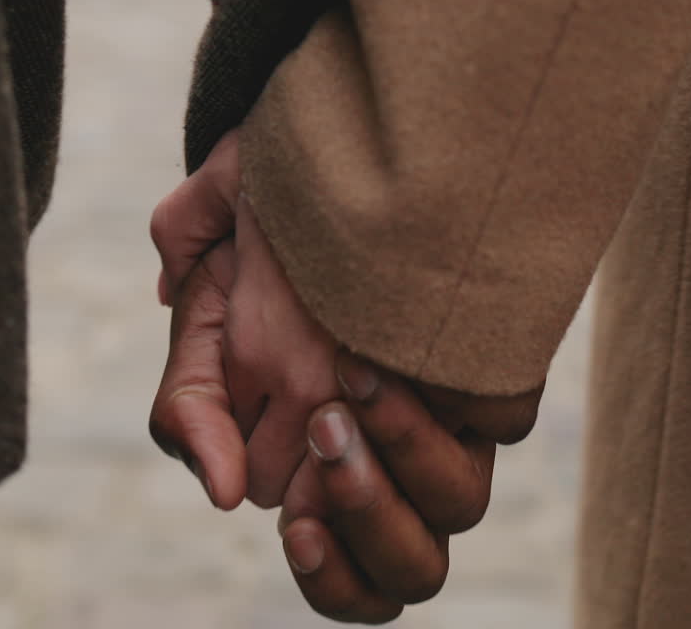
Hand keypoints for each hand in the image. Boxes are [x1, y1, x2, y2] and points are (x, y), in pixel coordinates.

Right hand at [148, 131, 543, 619]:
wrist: (329, 128)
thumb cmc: (261, 218)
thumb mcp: (200, 310)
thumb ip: (188, 399)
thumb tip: (225, 493)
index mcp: (315, 441)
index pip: (327, 546)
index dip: (318, 547)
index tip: (299, 506)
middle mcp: (382, 431)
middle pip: (402, 562)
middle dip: (361, 517)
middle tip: (328, 432)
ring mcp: (439, 396)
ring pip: (456, 507)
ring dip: (405, 466)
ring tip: (358, 389)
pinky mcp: (487, 347)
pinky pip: (502, 412)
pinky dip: (467, 399)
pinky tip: (417, 354)